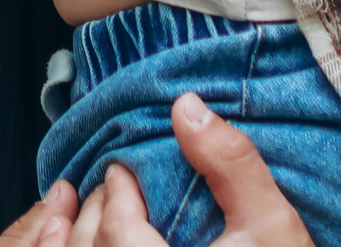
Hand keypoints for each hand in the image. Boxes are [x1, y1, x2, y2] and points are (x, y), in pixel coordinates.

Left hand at [0, 94, 318, 246]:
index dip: (116, 192)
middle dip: (92, 215)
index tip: (123, 171)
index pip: (119, 229)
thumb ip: (232, 164)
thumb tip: (186, 107)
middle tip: (106, 190)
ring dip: (67, 243)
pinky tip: (72, 246)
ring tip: (69, 216)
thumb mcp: (273, 226)